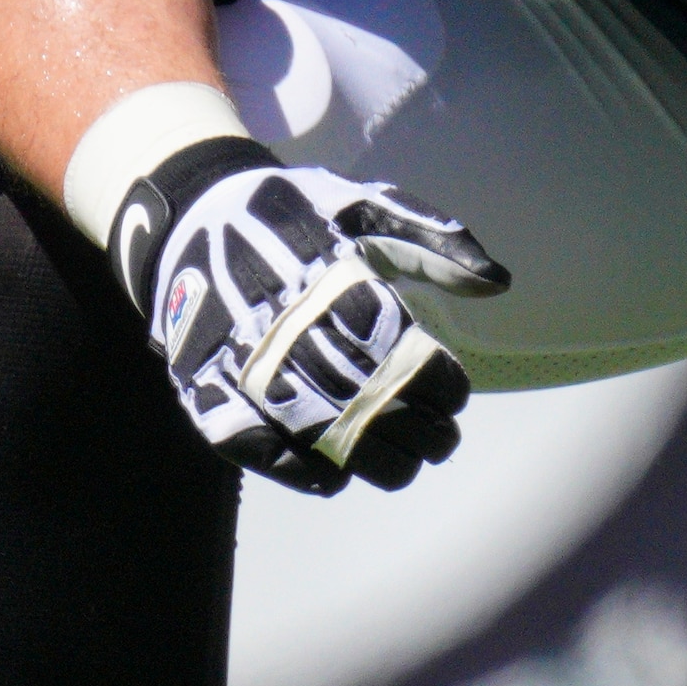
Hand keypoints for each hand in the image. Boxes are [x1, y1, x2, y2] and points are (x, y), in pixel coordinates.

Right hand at [114, 141, 506, 491]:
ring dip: (371, 458)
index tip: (456, 394)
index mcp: (328, 273)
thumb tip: (498, 283)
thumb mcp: (364, 208)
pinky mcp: (203, 385)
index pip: (399, 348)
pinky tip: (334, 476)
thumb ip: (433, 241)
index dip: (439, 382)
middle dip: (418, 429)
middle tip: (443, 439)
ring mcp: (239, 357)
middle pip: (365, 397)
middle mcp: (285, 319)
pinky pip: (252, 443)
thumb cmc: (292, 216)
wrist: (188, 215)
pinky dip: (295, 468)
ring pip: (316, 429)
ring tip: (404, 465)